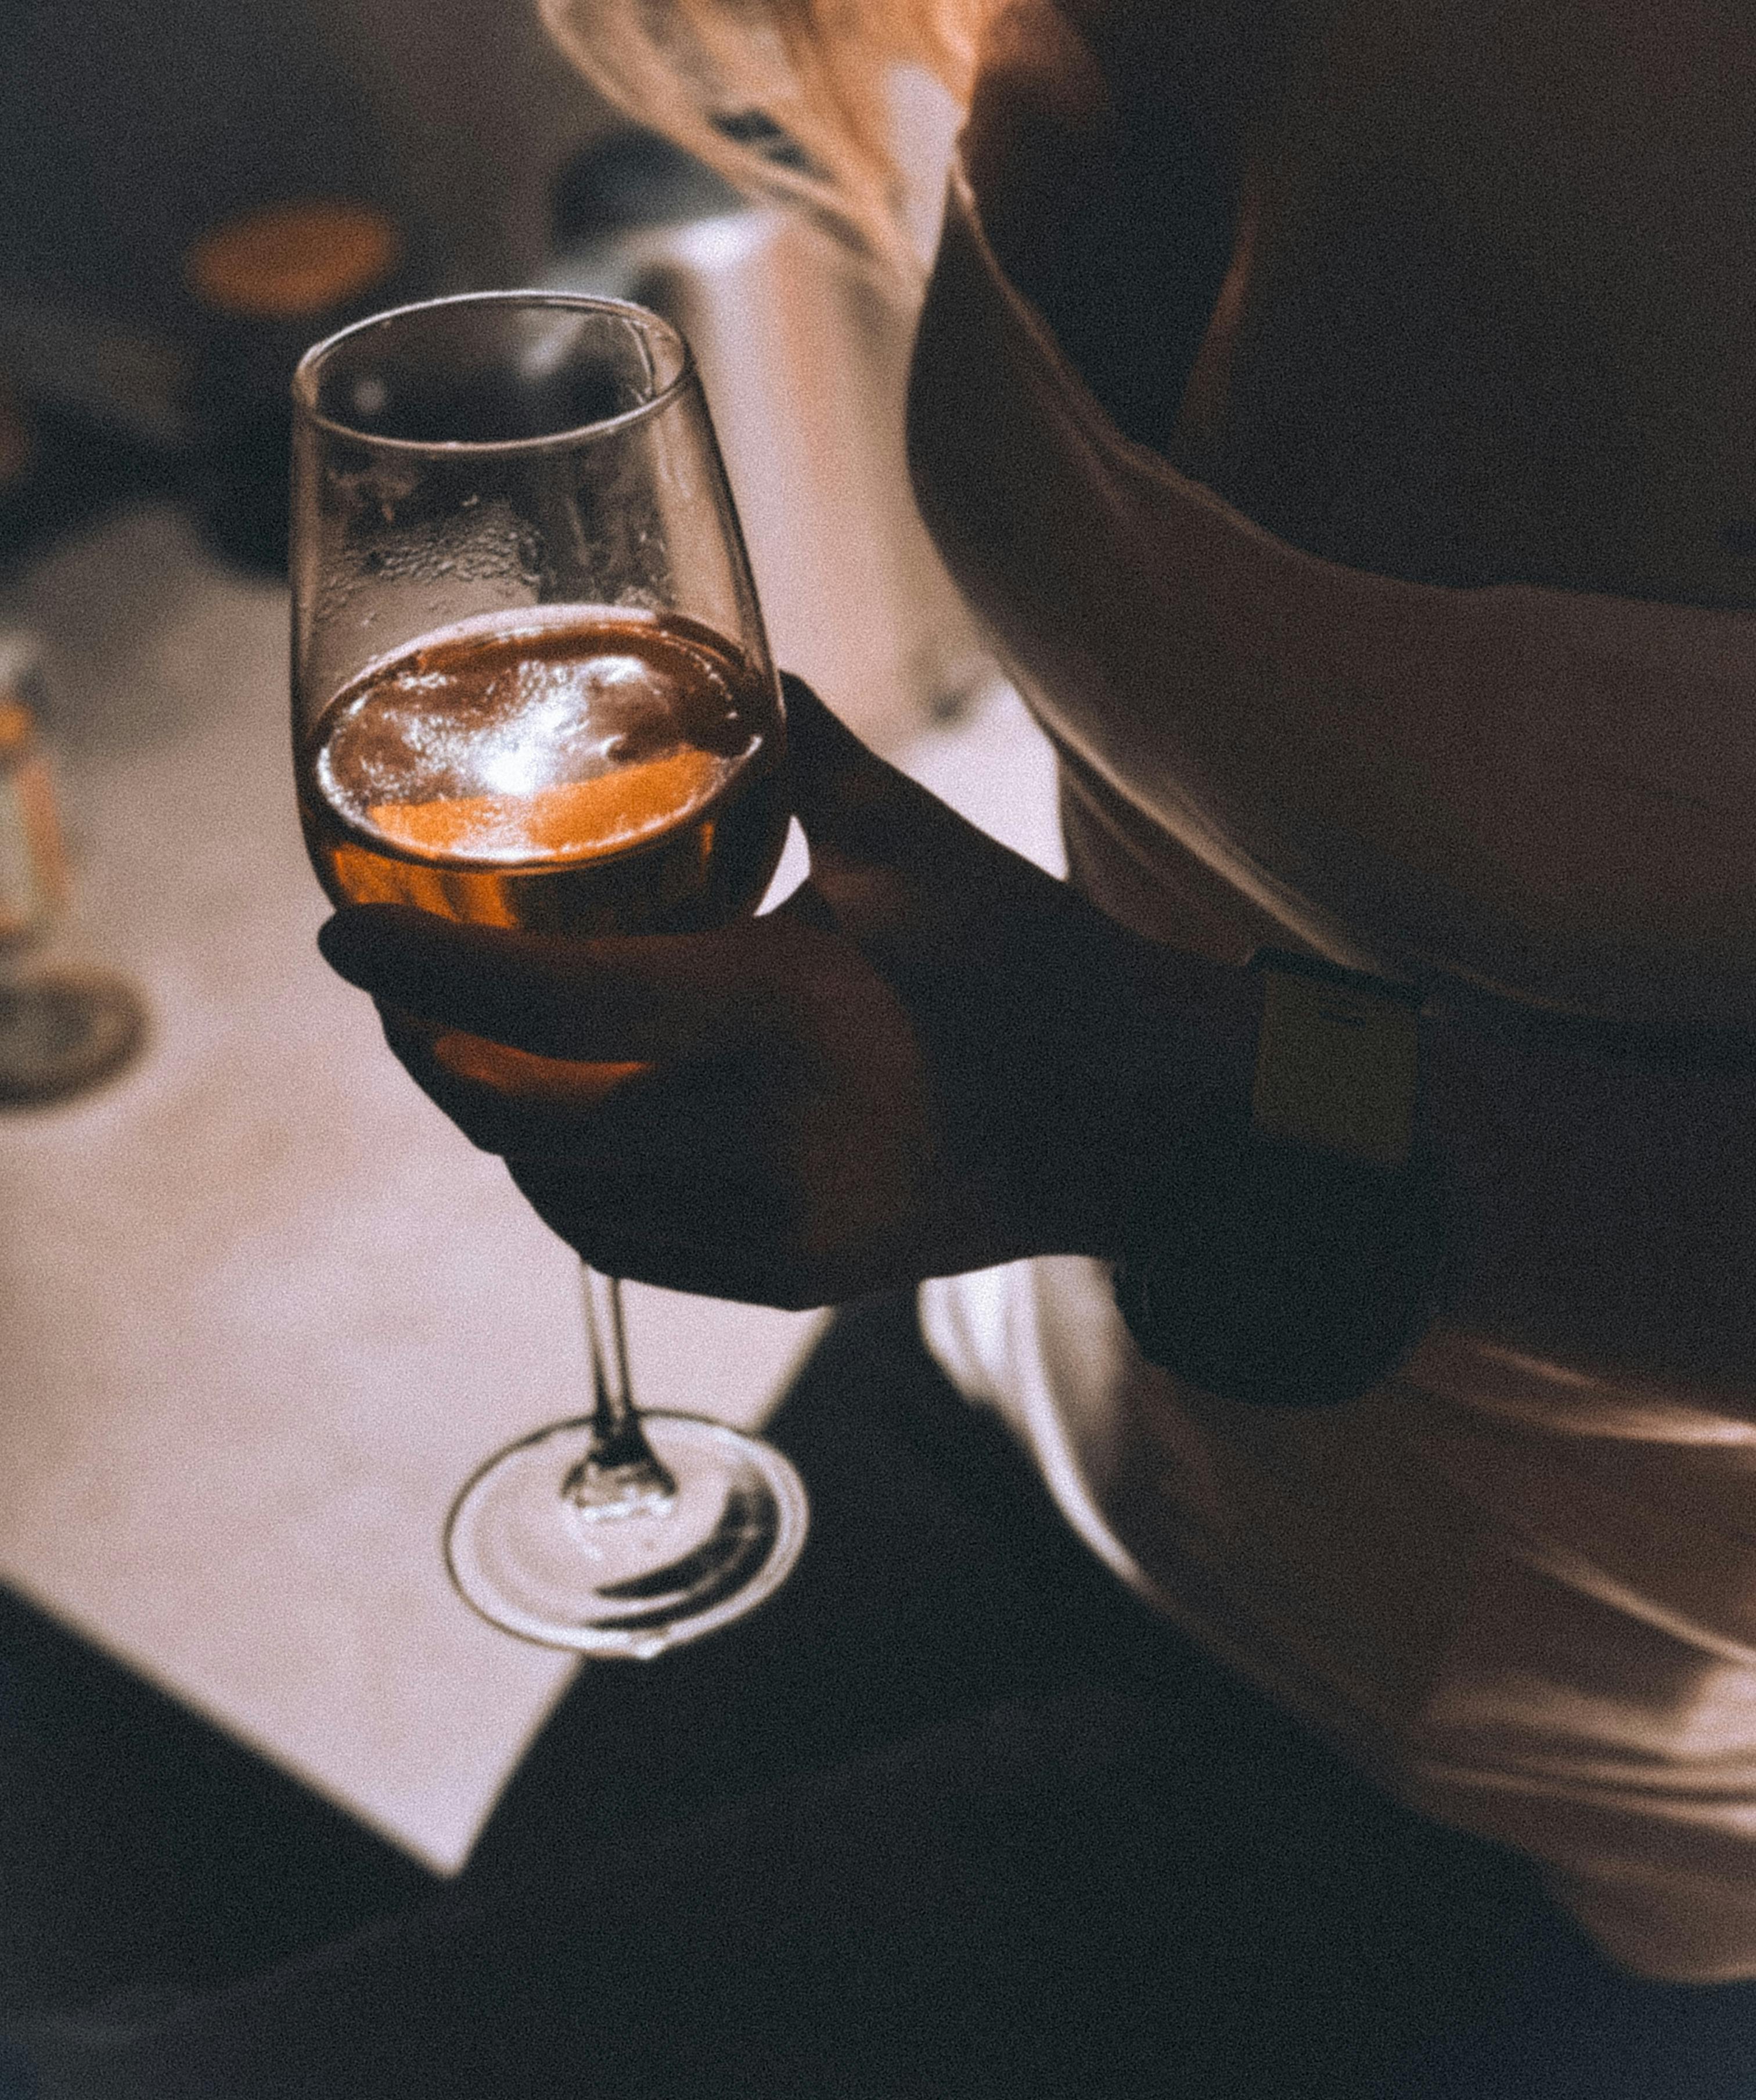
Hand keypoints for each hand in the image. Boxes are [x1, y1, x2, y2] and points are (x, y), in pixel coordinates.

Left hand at [316, 680, 1245, 1308]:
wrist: (1138, 1123)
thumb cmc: (1034, 968)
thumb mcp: (918, 851)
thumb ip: (808, 756)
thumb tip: (739, 672)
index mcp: (778, 1013)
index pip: (544, 1006)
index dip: (418, 973)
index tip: (341, 937)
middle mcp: (759, 1139)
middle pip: (518, 1120)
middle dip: (437, 1058)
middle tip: (406, 993)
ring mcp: (770, 1228)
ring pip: (557, 1194)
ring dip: (503, 1127)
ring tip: (487, 1053)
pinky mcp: (786, 1277)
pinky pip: (623, 1244)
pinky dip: (572, 1185)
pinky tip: (579, 1124)